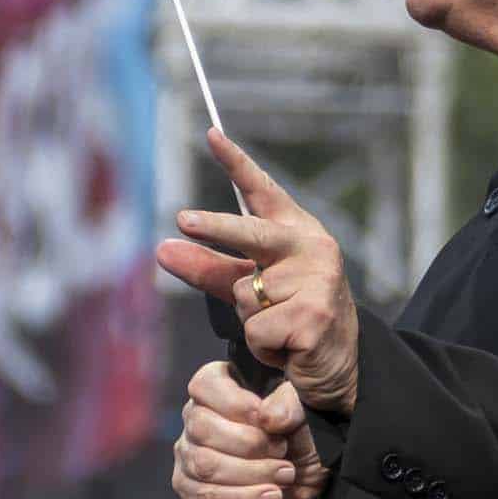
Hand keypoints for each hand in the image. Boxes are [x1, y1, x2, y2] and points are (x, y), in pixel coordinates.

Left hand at [156, 128, 360, 413]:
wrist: (336, 365)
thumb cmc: (290, 315)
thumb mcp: (248, 286)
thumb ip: (207, 266)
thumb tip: (161, 249)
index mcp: (296, 230)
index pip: (261, 190)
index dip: (236, 162)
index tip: (211, 134)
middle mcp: (311, 247)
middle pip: (251, 232)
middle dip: (216, 227)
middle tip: (183, 219)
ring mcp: (316, 281)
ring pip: (246, 294)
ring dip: (251, 320)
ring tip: (279, 328)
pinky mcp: (314, 316)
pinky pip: (257, 328)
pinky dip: (263, 345)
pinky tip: (288, 347)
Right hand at [171, 361, 332, 498]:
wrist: (307, 487)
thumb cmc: (303, 440)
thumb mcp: (306, 414)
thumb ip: (290, 404)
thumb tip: (266, 416)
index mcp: (219, 387)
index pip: (204, 385)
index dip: (235, 404)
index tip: (265, 420)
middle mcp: (197, 417)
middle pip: (201, 428)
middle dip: (248, 445)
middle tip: (282, 452)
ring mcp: (189, 454)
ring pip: (203, 464)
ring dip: (249, 475)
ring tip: (283, 477)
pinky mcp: (191, 490)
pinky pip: (205, 498)